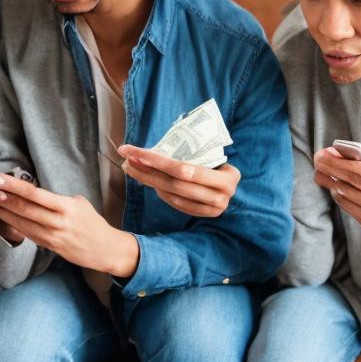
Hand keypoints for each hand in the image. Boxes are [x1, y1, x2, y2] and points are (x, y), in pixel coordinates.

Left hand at [0, 164, 139, 277]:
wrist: (106, 250)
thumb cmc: (92, 223)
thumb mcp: (79, 204)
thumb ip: (55, 199)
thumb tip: (31, 192)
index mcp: (65, 206)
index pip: (33, 193)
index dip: (11, 185)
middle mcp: (57, 221)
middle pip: (20, 205)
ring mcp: (52, 236)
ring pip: (19, 220)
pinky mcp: (49, 247)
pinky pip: (25, 233)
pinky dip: (10, 222)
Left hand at [118, 144, 239, 216]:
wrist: (233, 183)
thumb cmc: (220, 162)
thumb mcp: (215, 155)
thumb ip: (194, 152)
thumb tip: (154, 146)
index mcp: (229, 176)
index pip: (184, 169)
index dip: (156, 160)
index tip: (133, 151)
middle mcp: (223, 195)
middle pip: (175, 183)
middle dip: (148, 170)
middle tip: (127, 159)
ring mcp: (214, 209)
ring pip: (173, 195)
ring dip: (150, 181)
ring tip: (133, 168)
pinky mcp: (205, 215)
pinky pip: (177, 204)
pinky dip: (161, 192)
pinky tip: (149, 181)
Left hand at [313, 147, 360, 257]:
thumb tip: (349, 155)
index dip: (344, 161)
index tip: (328, 153)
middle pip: (353, 181)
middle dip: (332, 169)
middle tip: (318, 160)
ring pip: (348, 195)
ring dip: (331, 182)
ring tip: (320, 172)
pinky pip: (349, 208)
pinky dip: (339, 197)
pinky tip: (333, 188)